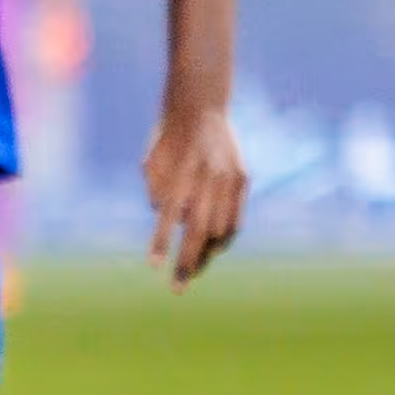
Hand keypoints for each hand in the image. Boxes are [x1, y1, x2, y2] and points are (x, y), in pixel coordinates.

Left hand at [143, 101, 247, 284]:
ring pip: (221, 228)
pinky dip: (225, 237)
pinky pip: (236, 218)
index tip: (152, 266)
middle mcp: (208, 176)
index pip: (169, 215)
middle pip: (198, 230)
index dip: (161, 242)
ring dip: (207, 252)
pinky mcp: (243, 178)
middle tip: (178, 288)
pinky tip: (213, 249)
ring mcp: (229, 178)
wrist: (201, 106)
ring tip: (194, 269)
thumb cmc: (168, 137)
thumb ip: (157, 189)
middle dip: (188, 262)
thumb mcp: (151, 160)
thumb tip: (168, 219)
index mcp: (182, 171)